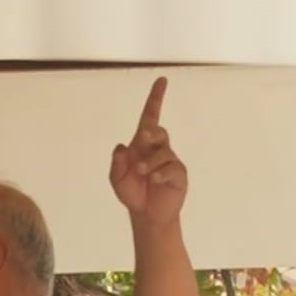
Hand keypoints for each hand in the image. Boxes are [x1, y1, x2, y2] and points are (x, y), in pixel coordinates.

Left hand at [109, 77, 187, 227]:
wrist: (146, 215)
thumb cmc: (133, 193)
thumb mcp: (117, 179)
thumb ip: (116, 163)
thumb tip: (120, 146)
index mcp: (142, 145)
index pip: (150, 117)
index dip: (156, 99)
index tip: (161, 80)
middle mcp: (158, 149)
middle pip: (158, 131)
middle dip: (151, 132)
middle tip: (142, 138)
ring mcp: (170, 161)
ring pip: (163, 152)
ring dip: (150, 161)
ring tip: (142, 173)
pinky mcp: (179, 174)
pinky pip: (172, 168)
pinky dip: (161, 173)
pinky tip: (154, 179)